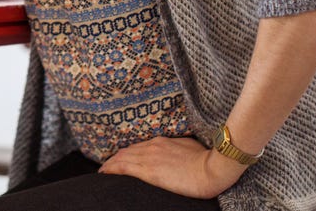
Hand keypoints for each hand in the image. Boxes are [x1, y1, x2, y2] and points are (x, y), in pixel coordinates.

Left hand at [99, 136, 244, 198]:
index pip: (138, 147)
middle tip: (106, 166)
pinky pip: (123, 167)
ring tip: (102, 171)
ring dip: (110, 164)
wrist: (213, 168)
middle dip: (115, 158)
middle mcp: (152, 146)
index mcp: (163, 142)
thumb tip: (179, 155)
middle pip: (127, 151)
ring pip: (122, 158)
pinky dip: (111, 169)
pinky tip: (104, 173)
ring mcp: (149, 157)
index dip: (128, 153)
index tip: (121, 158)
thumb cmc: (208, 160)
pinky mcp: (149, 171)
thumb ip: (180, 150)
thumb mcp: (192, 149)